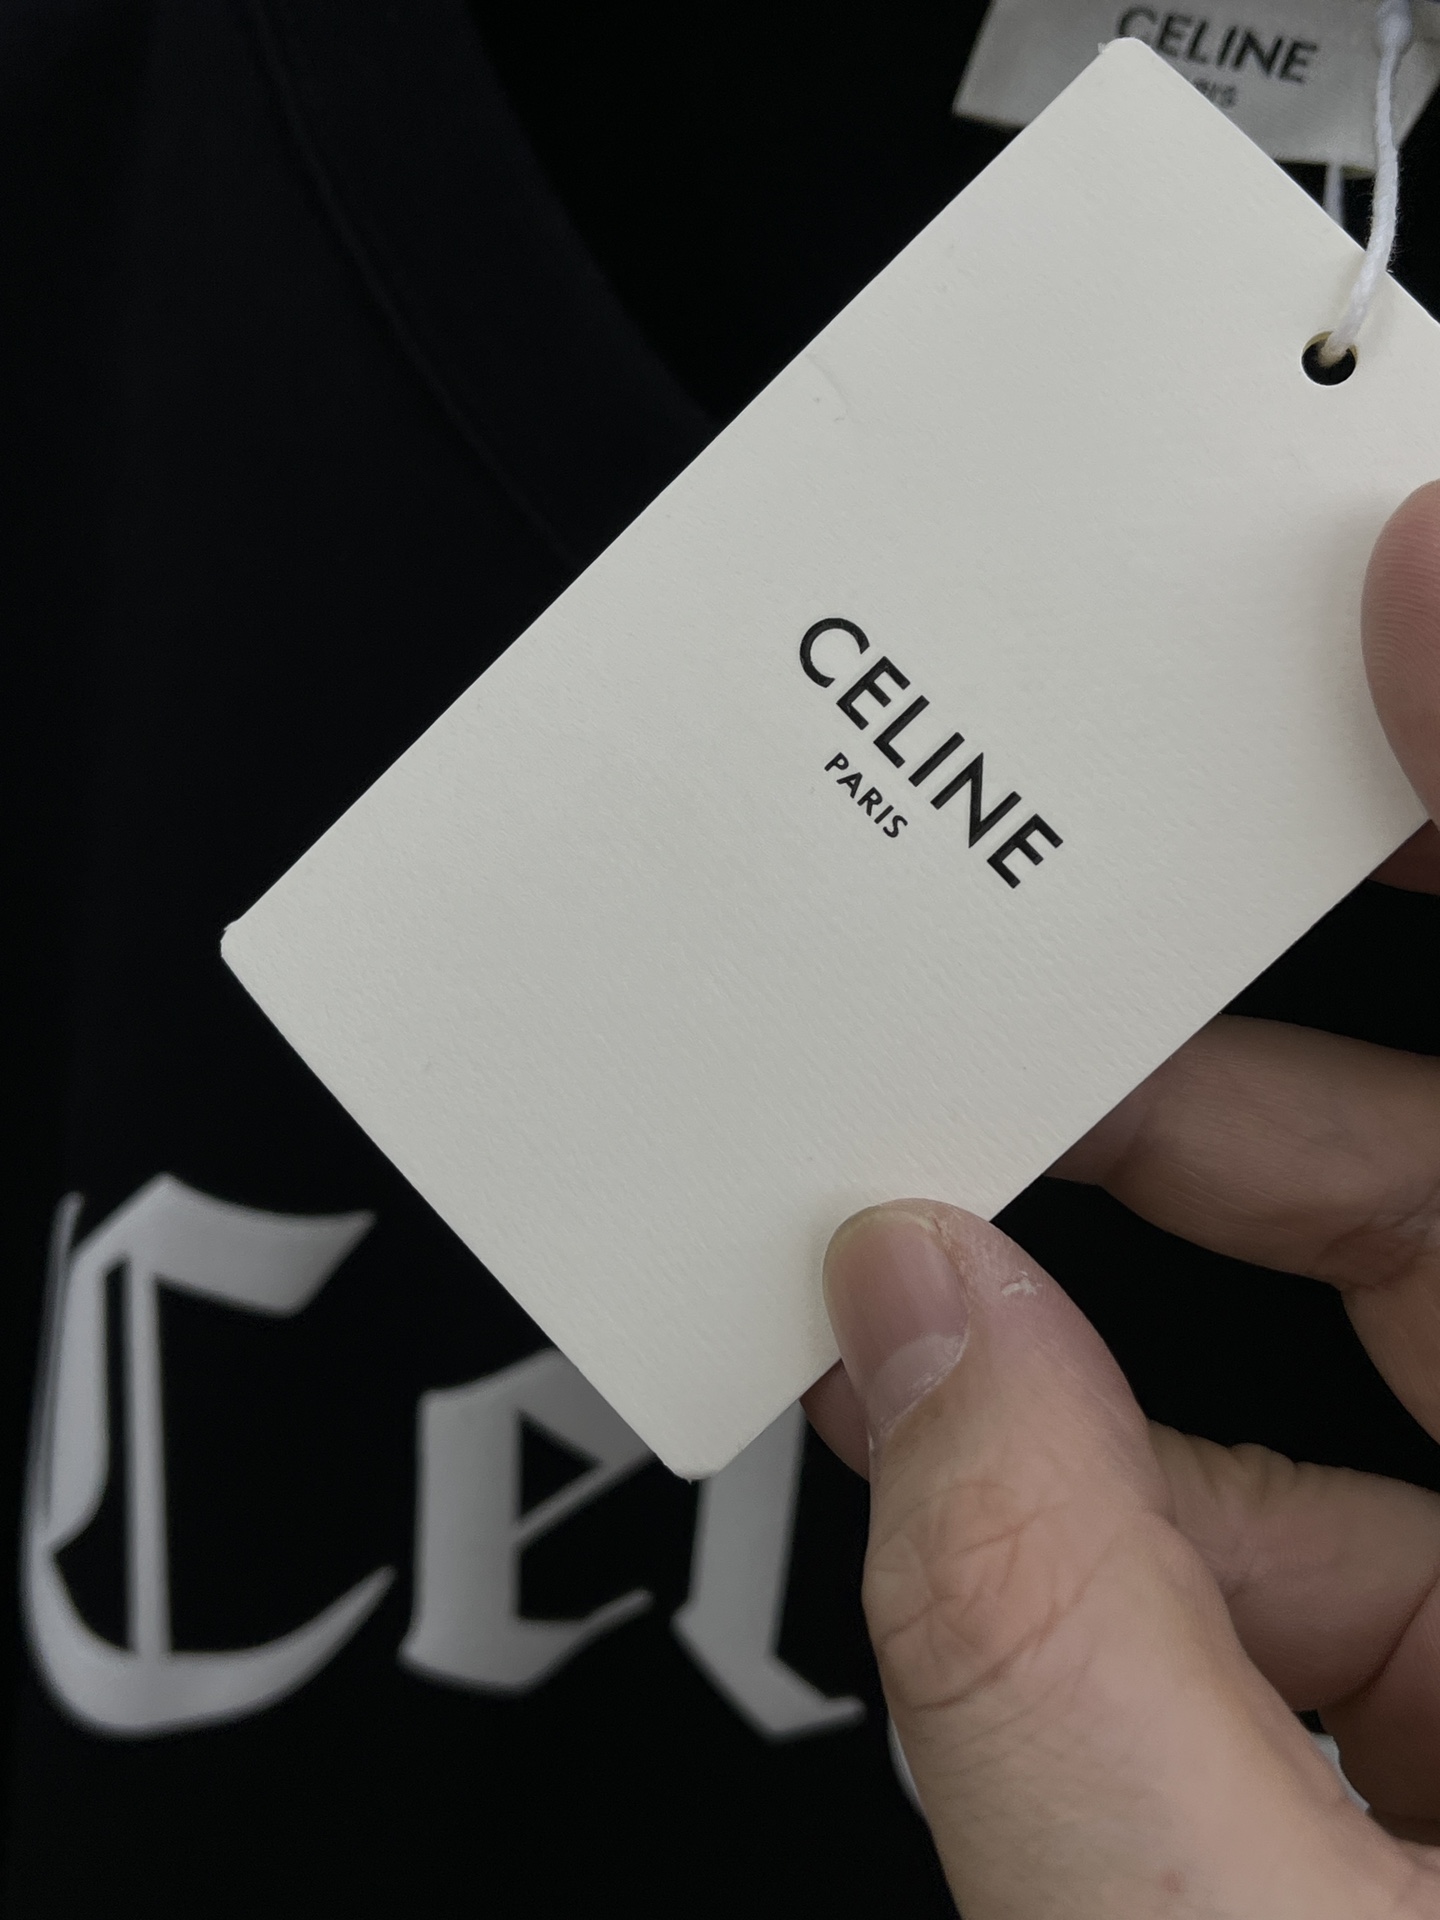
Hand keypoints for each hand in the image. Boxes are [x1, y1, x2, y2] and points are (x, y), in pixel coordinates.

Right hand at [803, 481, 1439, 1916]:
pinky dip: (1161, 1485)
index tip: (1392, 567)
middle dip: (1243, 1045)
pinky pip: (1357, 1514)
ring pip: (1412, 1314)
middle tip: (1062, 920)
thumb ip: (1044, 1637)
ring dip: (1163, 1266)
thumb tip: (906, 1309)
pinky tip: (996, 1500)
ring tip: (934, 1224)